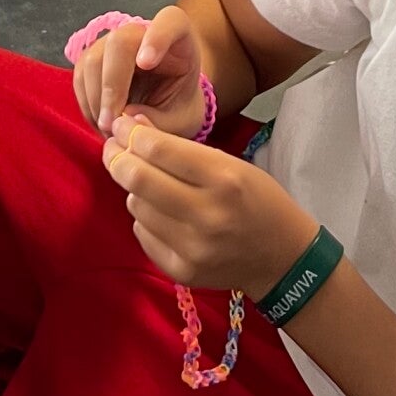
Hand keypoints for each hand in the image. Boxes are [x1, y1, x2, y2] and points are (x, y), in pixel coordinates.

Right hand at [72, 4, 208, 138]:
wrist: (166, 105)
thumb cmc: (179, 106)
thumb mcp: (181, 120)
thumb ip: (159, 120)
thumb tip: (124, 117)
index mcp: (179, 38)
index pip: (170, 21)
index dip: (156, 37)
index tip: (145, 63)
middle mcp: (142, 32)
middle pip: (119, 42)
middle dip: (111, 85)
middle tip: (112, 124)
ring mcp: (113, 42)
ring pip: (92, 59)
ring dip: (95, 101)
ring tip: (108, 131)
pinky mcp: (92, 58)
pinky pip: (80, 77)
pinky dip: (87, 104)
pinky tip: (101, 124)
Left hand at [103, 117, 318, 298]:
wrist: (283, 259)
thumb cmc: (258, 200)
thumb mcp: (231, 164)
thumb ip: (181, 148)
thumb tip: (133, 125)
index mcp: (224, 179)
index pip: (159, 150)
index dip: (131, 133)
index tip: (121, 123)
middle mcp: (206, 215)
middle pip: (139, 179)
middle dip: (117, 157)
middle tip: (113, 147)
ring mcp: (192, 249)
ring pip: (136, 206)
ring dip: (134, 189)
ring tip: (148, 183)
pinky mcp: (181, 272)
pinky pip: (142, 233)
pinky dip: (144, 217)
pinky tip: (161, 213)